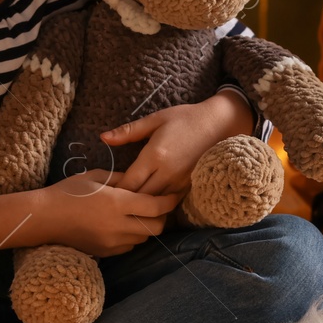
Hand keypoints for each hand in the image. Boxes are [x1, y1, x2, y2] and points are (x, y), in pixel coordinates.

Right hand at [35, 169, 181, 256]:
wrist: (44, 218)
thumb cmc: (68, 191)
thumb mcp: (96, 176)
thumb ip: (122, 179)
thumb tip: (140, 179)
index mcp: (117, 203)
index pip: (156, 206)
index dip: (170, 200)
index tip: (176, 192)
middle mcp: (118, 225)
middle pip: (156, 226)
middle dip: (163, 216)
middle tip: (160, 204)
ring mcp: (112, 242)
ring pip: (144, 238)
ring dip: (148, 226)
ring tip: (141, 213)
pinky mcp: (105, 252)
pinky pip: (129, 246)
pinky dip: (134, 236)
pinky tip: (125, 224)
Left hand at [100, 90, 254, 195]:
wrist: (219, 123)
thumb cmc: (185, 118)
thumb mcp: (155, 119)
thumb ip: (128, 131)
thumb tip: (103, 137)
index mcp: (154, 155)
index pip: (129, 183)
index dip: (115, 191)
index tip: (106, 190)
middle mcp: (167, 172)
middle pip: (140, 198)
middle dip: (125, 201)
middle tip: (113, 201)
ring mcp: (180, 181)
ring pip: (155, 204)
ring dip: (142, 205)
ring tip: (128, 204)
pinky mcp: (190, 186)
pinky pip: (169, 202)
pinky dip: (158, 203)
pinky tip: (150, 201)